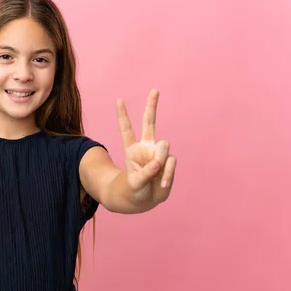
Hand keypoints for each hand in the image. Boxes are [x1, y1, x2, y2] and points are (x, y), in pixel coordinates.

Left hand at [116, 89, 176, 205]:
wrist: (144, 200)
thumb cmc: (134, 190)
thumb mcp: (135, 183)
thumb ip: (146, 172)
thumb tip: (159, 161)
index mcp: (131, 149)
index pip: (126, 129)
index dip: (123, 115)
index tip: (119, 100)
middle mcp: (145, 147)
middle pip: (149, 123)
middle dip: (151, 106)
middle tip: (154, 90)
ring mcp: (158, 154)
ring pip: (164, 149)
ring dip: (160, 164)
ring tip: (154, 178)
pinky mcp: (168, 162)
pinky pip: (171, 164)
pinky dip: (167, 175)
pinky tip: (161, 184)